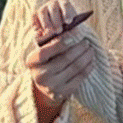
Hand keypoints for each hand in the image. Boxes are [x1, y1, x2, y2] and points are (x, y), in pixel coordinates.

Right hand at [27, 1, 93, 122]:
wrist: (45, 86)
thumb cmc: (46, 61)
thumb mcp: (43, 51)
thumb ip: (51, 40)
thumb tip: (70, 28)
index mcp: (32, 62)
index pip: (46, 51)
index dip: (62, 42)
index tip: (75, 34)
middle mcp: (40, 76)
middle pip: (65, 59)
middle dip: (78, 48)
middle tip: (86, 41)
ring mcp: (51, 87)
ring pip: (75, 68)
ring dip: (86, 56)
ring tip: (90, 49)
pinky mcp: (62, 94)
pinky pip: (80, 78)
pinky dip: (88, 67)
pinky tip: (91, 60)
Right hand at [33, 0, 77, 43]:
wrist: (56, 31)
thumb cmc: (68, 30)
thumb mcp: (71, 30)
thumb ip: (69, 33)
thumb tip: (62, 35)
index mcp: (65, 5)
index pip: (66, 5)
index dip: (67, 13)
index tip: (68, 22)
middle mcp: (53, 4)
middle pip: (53, 9)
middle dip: (56, 21)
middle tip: (58, 31)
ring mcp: (44, 8)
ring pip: (42, 12)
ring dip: (46, 23)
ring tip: (49, 33)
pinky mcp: (36, 13)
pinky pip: (33, 16)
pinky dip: (34, 23)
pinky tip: (38, 30)